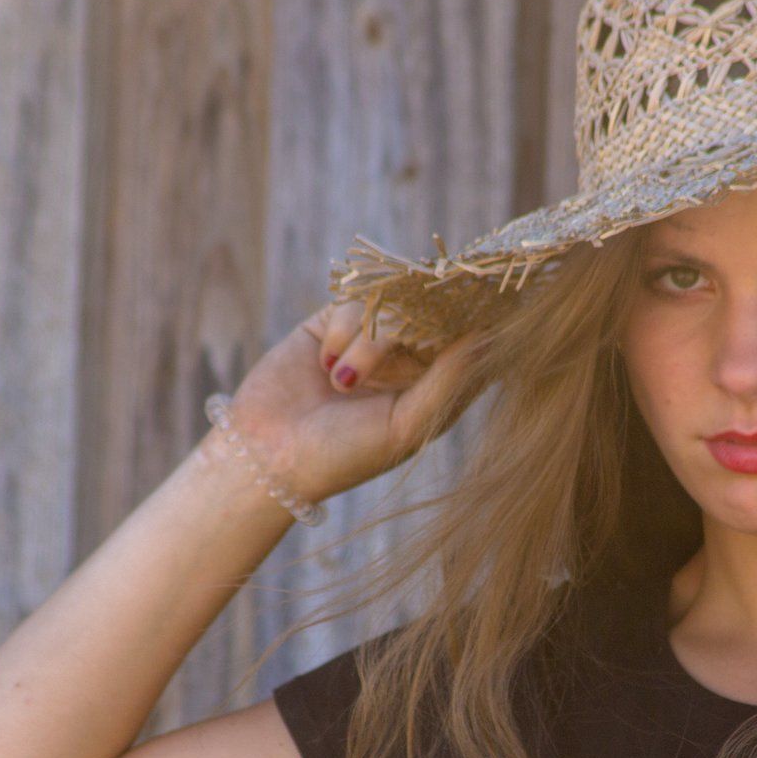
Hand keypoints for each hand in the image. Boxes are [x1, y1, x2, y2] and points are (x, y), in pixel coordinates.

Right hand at [207, 300, 491, 505]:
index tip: (460, 312)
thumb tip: (486, 334)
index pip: (470, 337)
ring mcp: (373, 338)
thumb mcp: (405, 427)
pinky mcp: (335, 323)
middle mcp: (411, 358)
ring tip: (342, 382)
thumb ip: (449, 381)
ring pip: (393, 301)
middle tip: (392, 349)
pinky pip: (354, 299)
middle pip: (433, 310)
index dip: (467, 321)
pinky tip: (327, 365)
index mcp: (438, 387)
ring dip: (369, 339)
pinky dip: (343, 331)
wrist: (269, 458)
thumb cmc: (344, 456)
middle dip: (409, 329)